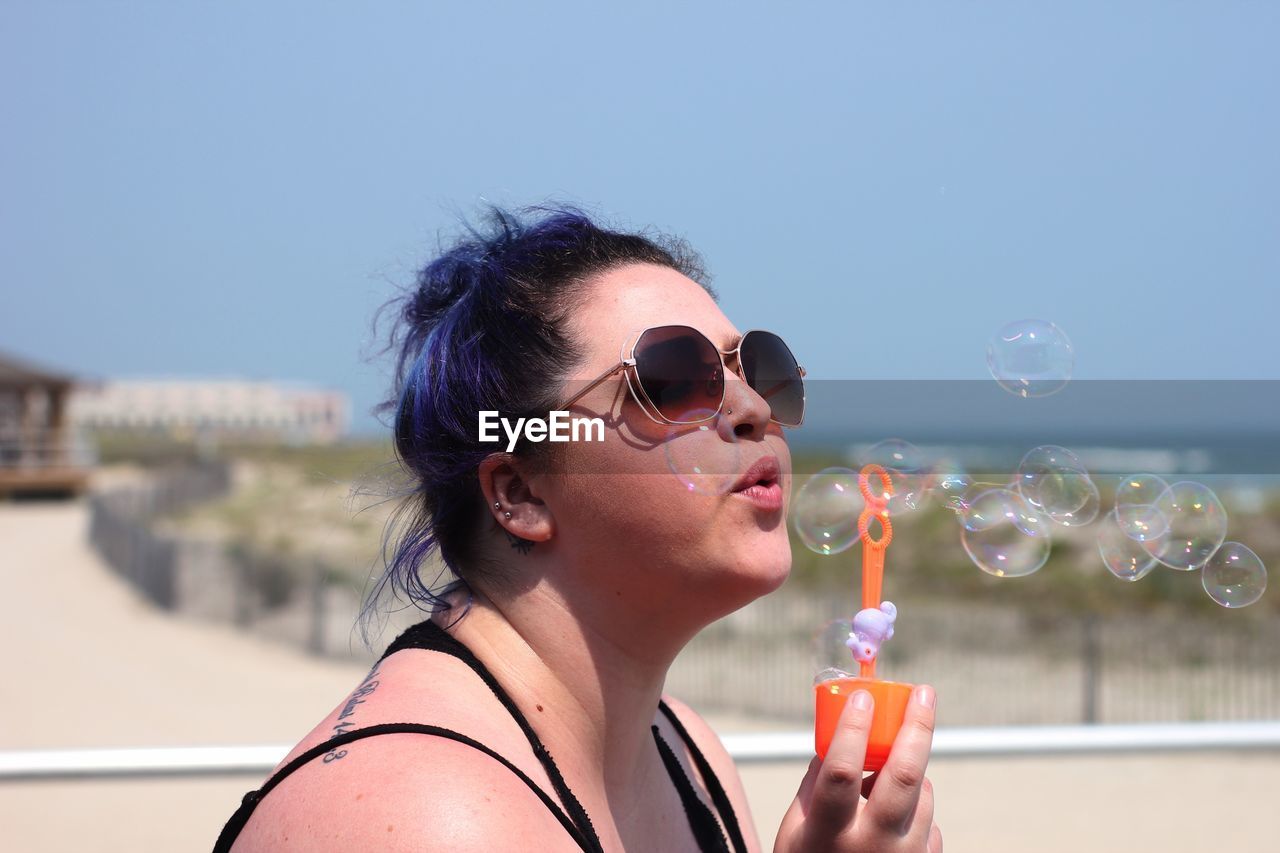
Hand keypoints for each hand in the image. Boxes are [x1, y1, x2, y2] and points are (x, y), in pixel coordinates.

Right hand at [775, 685, 941, 851]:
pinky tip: (891, 827)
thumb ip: (817, 782)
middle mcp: (873, 847)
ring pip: (922, 793)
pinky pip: (929, 822)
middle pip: (904, 776)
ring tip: (880, 787)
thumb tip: (841, 734)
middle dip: (917, 726)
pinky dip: (914, 811)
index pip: (843, 773)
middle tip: (923, 692)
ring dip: (908, 774)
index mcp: (829, 834)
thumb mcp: (797, 828)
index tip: (864, 696)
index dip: (853, 730)